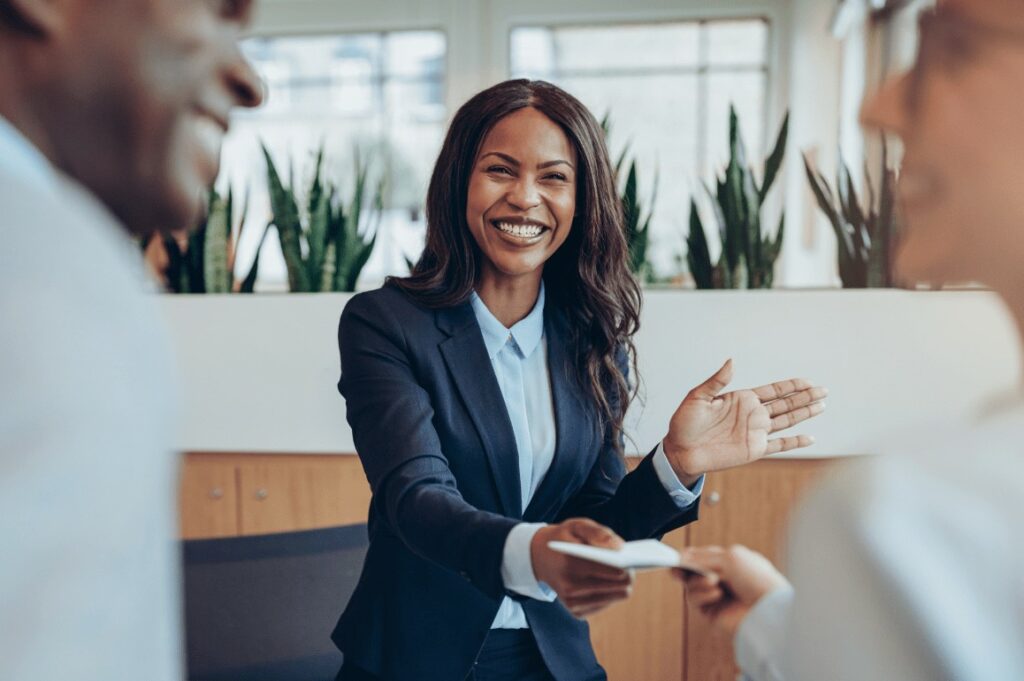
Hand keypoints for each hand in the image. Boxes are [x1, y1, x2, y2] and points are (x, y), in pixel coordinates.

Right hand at [530, 518, 634, 617]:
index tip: (632, 558)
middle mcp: (570, 587)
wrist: (538, 558)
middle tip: (630, 563)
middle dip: (628, 575)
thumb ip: (598, 532)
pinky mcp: (576, 612)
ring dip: (620, 584)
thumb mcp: (577, 525)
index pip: (613, 571)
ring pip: (616, 597)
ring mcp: (572, 602)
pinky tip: (606, 581)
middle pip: (619, 587)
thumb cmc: (564, 538)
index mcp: (571, 563)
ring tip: (620, 570)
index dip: (627, 565)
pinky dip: (610, 592)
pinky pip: (607, 604)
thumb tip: (620, 547)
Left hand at [663, 359, 826, 480]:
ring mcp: (755, 432)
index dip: (791, 385)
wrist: (680, 451)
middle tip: (824, 390)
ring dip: (804, 414)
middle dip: (805, 397)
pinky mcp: (754, 450)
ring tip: (822, 405)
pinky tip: (810, 438)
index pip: (773, 390)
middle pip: (785, 404)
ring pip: (787, 421)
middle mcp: (752, 415)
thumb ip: (716, 381)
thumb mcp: (697, 397)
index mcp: (741, 399)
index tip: (808, 381)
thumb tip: (732, 361)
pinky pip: (779, 445)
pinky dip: (795, 442)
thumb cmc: (684, 423)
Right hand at [675, 545, 789, 636]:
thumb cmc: (758, 579)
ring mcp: (717, 596)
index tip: (677, 556)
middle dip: (684, 569)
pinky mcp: (711, 612)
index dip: (688, 556)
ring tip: (713, 581)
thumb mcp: (729, 557)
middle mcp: (723, 578)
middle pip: (692, 571)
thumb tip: (679, 558)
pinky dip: (701, 594)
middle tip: (678, 569)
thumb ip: (701, 557)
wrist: (769, 610)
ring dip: (697, 581)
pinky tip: (717, 593)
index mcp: (731, 561)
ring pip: (690, 585)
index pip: (702, 556)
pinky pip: (694, 600)